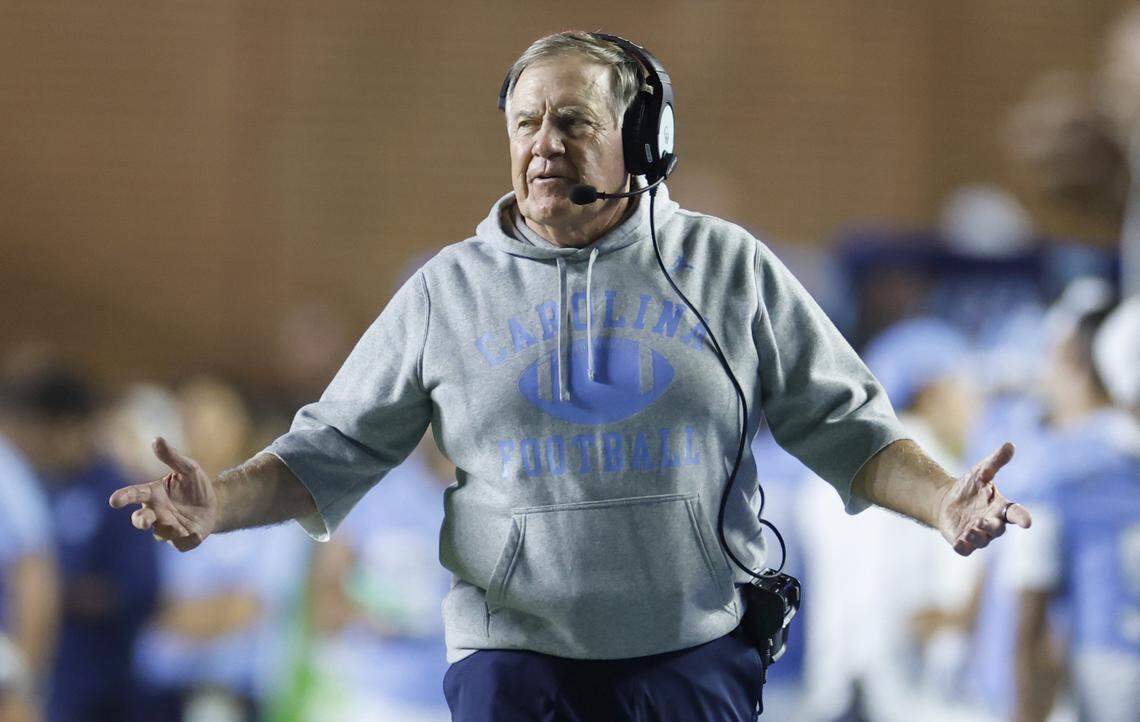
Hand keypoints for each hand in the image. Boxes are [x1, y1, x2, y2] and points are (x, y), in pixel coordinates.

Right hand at [108, 437, 217, 551]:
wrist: (216, 505)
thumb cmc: (196, 486)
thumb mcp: (189, 468)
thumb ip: (172, 457)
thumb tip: (156, 439)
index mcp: (153, 494)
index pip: (134, 494)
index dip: (124, 497)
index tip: (114, 500)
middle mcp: (157, 512)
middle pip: (141, 519)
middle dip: (140, 520)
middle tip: (143, 520)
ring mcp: (168, 528)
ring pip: (160, 532)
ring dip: (166, 528)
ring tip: (176, 523)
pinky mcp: (183, 540)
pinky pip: (181, 543)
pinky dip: (188, 539)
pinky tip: (195, 533)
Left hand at [936, 442, 1031, 555]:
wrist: (946, 502)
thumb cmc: (969, 488)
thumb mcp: (981, 472)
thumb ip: (995, 461)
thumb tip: (1010, 445)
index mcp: (1000, 508)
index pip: (1016, 513)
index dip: (1022, 518)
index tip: (1027, 522)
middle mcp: (992, 523)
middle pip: (997, 529)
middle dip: (992, 526)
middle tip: (984, 521)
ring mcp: (978, 534)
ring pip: (982, 540)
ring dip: (978, 536)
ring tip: (971, 529)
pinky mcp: (963, 541)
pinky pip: (965, 549)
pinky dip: (963, 547)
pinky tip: (959, 543)